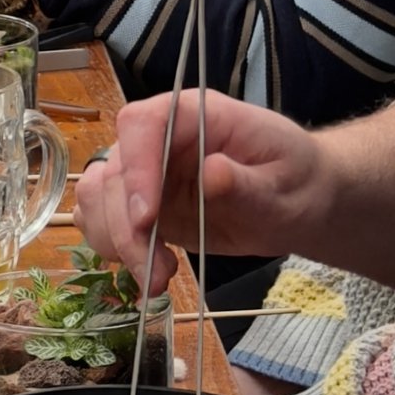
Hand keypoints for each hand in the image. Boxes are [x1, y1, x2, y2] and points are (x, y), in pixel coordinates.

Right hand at [76, 87, 327, 284]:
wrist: (296, 202)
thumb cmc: (295, 181)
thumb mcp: (283, 185)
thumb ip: (247, 183)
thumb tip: (211, 173)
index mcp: (193, 115)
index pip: (143, 124)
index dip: (137, 168)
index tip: (146, 218)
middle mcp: (159, 139)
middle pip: (114, 170)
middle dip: (126, 228)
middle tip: (157, 274)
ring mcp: (146, 173)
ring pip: (98, 197)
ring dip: (115, 242)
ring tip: (157, 279)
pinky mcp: (142, 207)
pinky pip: (104, 220)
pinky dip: (114, 249)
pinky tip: (150, 272)